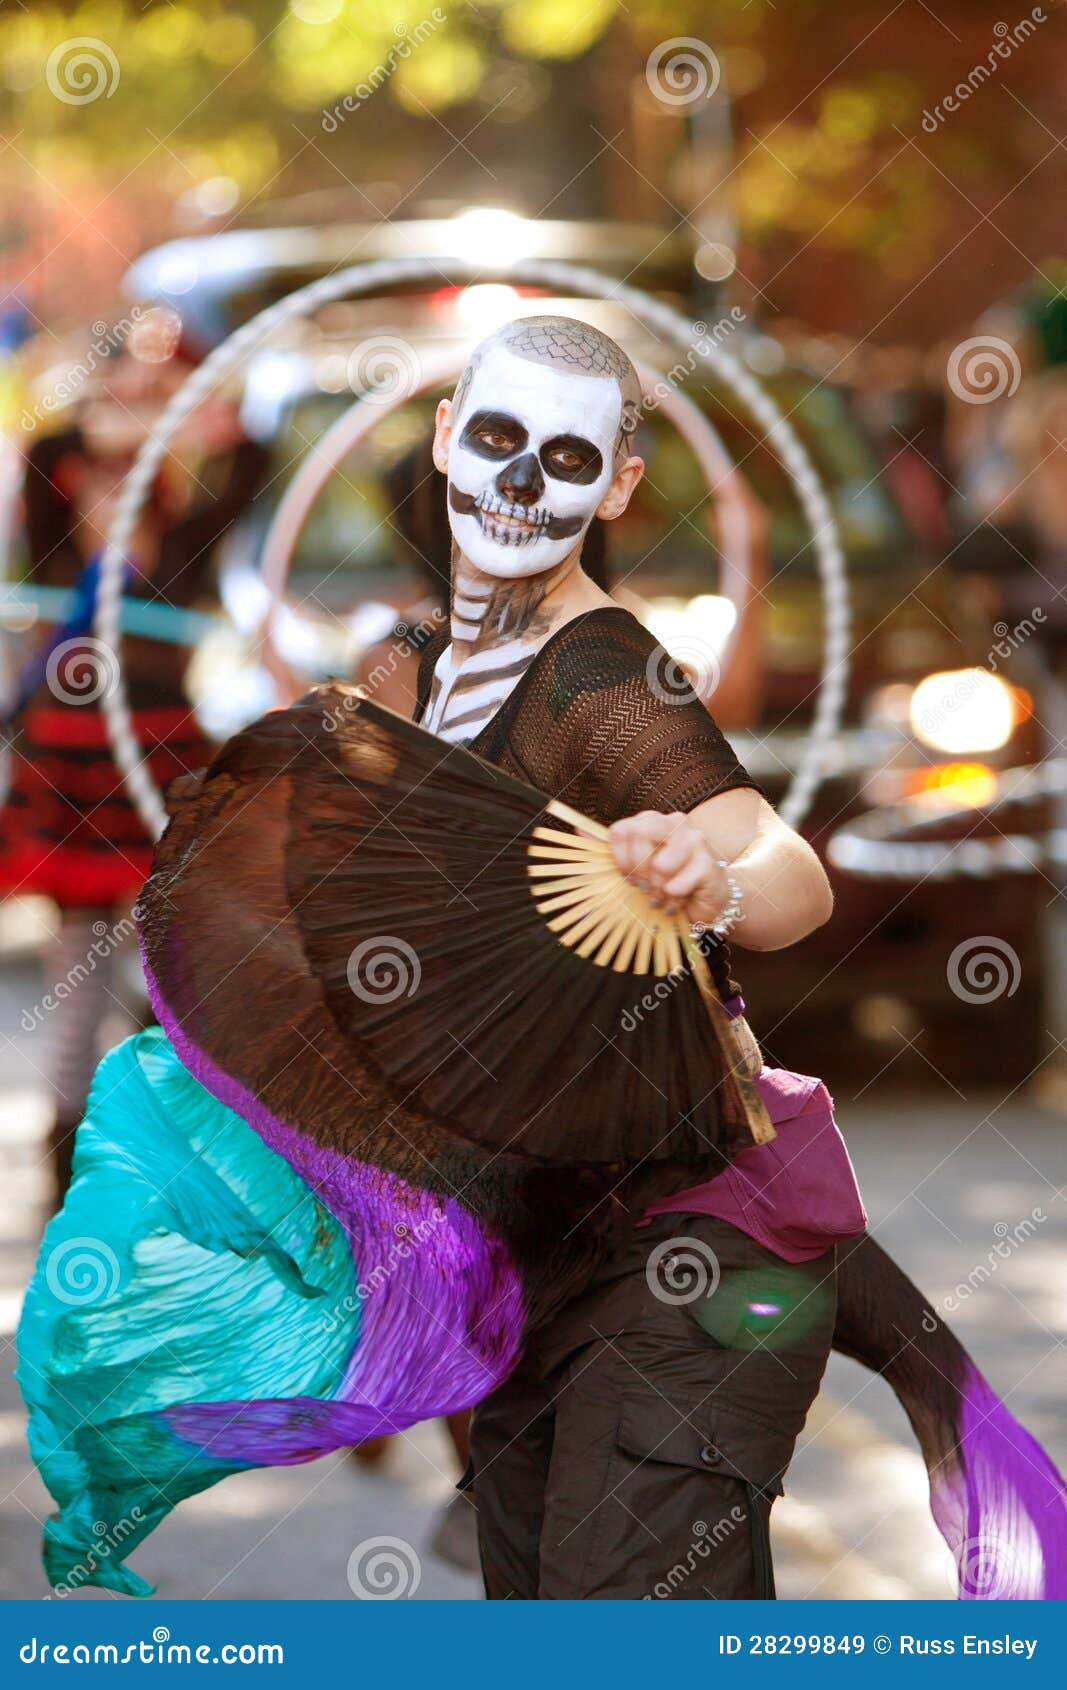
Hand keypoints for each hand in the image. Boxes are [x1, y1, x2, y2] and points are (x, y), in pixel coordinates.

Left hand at [609, 810, 729, 927]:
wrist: (703, 901)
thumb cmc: (664, 881)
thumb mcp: (632, 865)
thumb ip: (607, 847)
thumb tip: (578, 830)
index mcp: (652, 820)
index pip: (621, 830)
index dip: (620, 858)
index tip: (628, 876)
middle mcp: (674, 822)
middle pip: (638, 835)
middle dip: (637, 870)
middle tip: (645, 887)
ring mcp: (695, 840)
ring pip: (660, 864)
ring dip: (657, 889)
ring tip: (663, 895)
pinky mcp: (708, 864)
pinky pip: (676, 885)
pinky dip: (673, 900)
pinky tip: (679, 900)